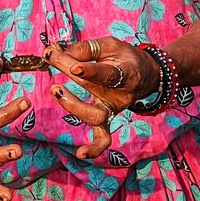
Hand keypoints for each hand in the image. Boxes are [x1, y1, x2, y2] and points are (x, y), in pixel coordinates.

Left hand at [42, 37, 160, 158]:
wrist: (146, 75)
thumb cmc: (124, 58)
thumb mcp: (110, 46)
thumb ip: (84, 49)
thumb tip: (54, 52)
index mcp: (127, 73)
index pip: (106, 73)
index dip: (90, 70)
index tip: (72, 66)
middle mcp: (121, 94)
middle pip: (97, 89)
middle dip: (73, 76)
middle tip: (53, 62)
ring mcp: (114, 109)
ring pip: (98, 117)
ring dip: (74, 106)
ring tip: (56, 90)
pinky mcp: (108, 118)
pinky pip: (104, 138)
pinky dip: (94, 148)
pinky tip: (81, 154)